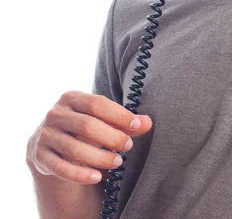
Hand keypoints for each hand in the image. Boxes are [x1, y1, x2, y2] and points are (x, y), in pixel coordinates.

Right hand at [26, 91, 152, 184]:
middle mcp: (56, 114)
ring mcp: (45, 135)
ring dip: (99, 157)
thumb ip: (124, 121)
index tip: (137, 126)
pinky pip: (60, 168)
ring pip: (74, 148)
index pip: (97, 104)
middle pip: (86, 126)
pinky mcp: (40, 157)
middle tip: (129, 146)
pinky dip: (80, 174)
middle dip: (111, 137)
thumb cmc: (83, 125)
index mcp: (72, 98)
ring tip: (118, 162)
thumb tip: (147, 123)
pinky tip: (97, 178)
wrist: (48, 140)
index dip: (119, 115)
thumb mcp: (101, 117)